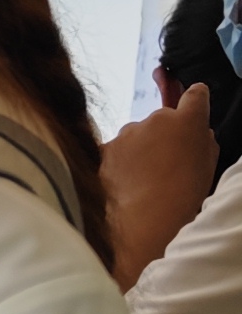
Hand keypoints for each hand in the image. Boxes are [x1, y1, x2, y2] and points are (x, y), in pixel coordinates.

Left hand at [107, 96, 222, 287]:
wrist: (147, 218)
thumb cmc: (183, 194)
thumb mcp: (208, 164)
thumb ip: (203, 141)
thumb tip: (197, 133)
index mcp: (188, 120)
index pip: (195, 95)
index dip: (194, 99)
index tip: (192, 101)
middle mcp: (156, 119)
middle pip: (160, 120)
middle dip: (162, 134)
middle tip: (165, 161)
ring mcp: (127, 132)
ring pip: (135, 135)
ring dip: (138, 149)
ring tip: (143, 179)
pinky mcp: (105, 147)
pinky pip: (114, 151)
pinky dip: (118, 162)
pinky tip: (126, 182)